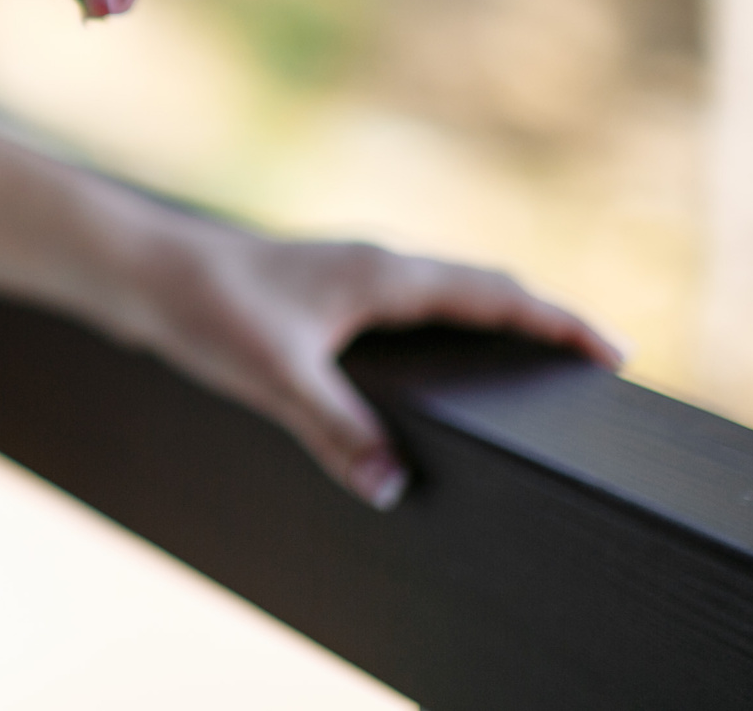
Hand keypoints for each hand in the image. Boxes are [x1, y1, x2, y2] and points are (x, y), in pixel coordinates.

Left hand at [118, 219, 625, 508]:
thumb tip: (394, 485)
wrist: (141, 271)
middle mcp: (375, 267)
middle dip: (539, 319)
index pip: (492, 293)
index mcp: (383, 275)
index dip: (555, 321)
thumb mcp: (274, 375)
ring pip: (444, 292)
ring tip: (533, 363)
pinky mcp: (323, 295)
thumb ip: (334, 429)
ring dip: (493, 318)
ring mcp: (349, 277)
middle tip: (594, 360)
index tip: (612, 350)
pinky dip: (445, 327)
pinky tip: (434, 366)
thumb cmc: (206, 308)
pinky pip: (409, 306)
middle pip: (480, 287)